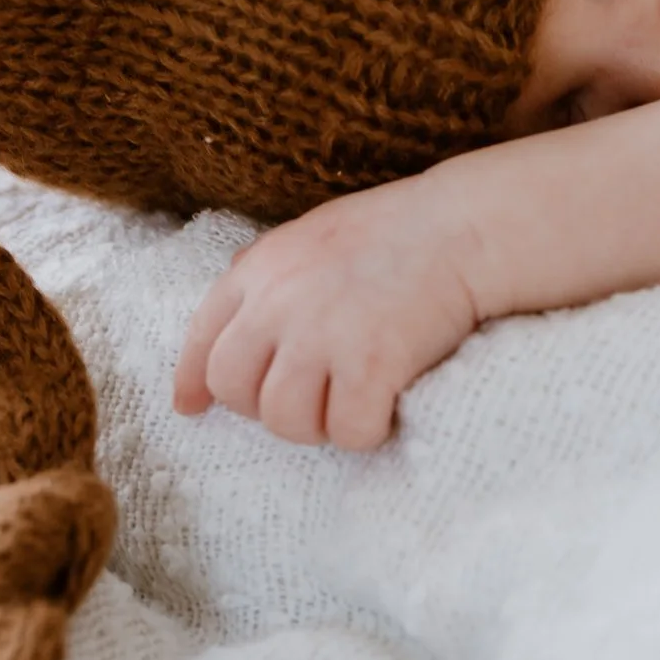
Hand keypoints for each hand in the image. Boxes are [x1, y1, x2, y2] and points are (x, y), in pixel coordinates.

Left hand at [172, 175, 486, 449]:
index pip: (202, 339)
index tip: (193, 407)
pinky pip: (347, 432)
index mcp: (263, 268)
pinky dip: (368, 431)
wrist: (466, 227)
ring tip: (353, 402)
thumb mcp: (314, 234)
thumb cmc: (398, 231)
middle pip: (235, 390)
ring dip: (319, 425)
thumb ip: (270, 274)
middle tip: (311, 399)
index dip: (195, 381)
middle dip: (266, 407)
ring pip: (286, 422)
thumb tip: (228, 306)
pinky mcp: (371, 365)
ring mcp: (323, 335)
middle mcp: (280, 302)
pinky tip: (388, 408)